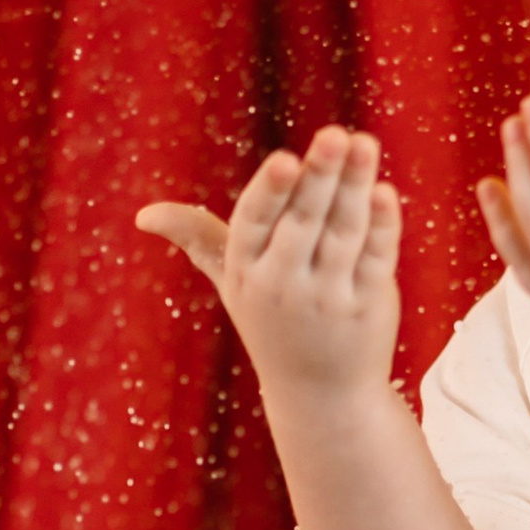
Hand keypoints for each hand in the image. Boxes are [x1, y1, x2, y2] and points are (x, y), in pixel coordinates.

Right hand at [137, 126, 400, 399]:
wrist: (320, 395)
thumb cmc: (273, 323)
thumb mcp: (232, 284)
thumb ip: (199, 238)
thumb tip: (144, 215)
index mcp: (246, 271)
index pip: (254, 223)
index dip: (270, 192)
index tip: (285, 160)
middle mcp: (284, 285)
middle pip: (304, 221)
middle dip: (320, 177)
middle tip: (335, 134)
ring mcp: (329, 297)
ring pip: (344, 232)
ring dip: (356, 185)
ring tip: (364, 143)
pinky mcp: (369, 304)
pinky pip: (377, 258)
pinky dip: (383, 225)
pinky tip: (386, 192)